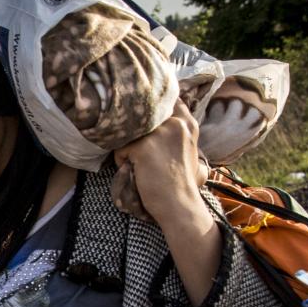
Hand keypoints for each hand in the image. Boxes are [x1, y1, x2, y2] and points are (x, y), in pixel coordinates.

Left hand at [111, 101, 209, 225]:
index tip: (147, 132)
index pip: (164, 102)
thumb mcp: (188, 148)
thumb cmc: (181, 182)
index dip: (150, 114)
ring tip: (141, 166)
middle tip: (144, 157)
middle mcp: (175, 123)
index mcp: (187, 123)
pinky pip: (119, 149)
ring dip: (128, 149)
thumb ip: (175, 130)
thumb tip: (158, 112)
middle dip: (136, 135)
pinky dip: (122, 162)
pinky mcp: (143, 146)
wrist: (179, 204)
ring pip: (128, 133)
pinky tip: (137, 172)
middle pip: (140, 118)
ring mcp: (159, 133)